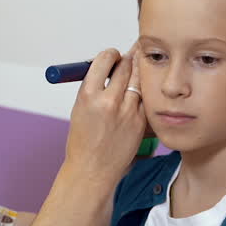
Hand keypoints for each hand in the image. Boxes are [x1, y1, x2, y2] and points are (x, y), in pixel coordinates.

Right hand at [64, 46, 145, 184]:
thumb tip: (110, 66)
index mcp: (88, 95)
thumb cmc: (83, 141)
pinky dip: (142, 95)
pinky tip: (138, 96)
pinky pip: (145, 99)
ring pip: (138, 81)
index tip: (112, 56)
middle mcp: (108, 102)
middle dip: (127, 60)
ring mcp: (127, 113)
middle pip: (125, 66)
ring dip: (137, 74)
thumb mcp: (80, 108)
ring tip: (135, 72)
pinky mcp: (140, 122)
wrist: (92, 170)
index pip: (104, 60)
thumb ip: (95, 86)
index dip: (110, 55)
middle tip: (128, 58)